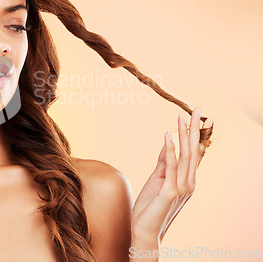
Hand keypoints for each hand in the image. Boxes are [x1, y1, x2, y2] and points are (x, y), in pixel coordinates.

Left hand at [130, 107, 213, 245]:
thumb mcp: (157, 179)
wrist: (144, 230)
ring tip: (181, 117)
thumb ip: (164, 162)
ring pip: (185, 156)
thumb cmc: (149, 207)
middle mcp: (188, 183)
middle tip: (197, 109)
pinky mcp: (170, 192)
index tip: (196, 117)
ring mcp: (181, 188)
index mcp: (187, 181)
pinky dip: (170, 150)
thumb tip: (167, 142)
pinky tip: (168, 135)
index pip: (195, 154)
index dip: (196, 135)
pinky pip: (171, 167)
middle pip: (194, 151)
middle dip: (195, 129)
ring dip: (183, 135)